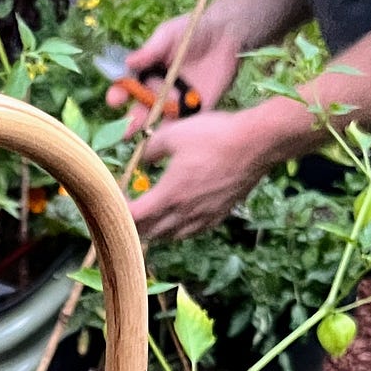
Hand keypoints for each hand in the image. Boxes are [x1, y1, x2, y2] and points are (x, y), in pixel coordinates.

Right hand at [108, 12, 241, 128]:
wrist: (226, 34)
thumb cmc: (192, 30)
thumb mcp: (169, 35)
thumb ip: (151, 50)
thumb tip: (129, 62)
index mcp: (145, 74)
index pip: (126, 88)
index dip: (118, 95)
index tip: (115, 100)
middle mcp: (156, 92)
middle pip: (140, 111)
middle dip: (132, 122)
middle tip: (126, 132)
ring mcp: (175, 103)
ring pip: (160, 122)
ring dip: (152, 133)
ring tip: (147, 141)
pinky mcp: (196, 109)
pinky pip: (184, 125)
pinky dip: (178, 134)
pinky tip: (173, 139)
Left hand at [128, 108, 271, 240]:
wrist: (257, 144)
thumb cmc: (216, 136)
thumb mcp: (174, 134)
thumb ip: (150, 149)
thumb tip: (141, 157)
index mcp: (169, 195)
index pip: (133, 216)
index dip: (119, 212)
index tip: (113, 203)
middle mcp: (184, 213)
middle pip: (149, 232)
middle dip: (133, 225)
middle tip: (125, 214)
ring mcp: (203, 217)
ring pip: (170, 237)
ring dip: (154, 231)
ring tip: (147, 221)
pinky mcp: (219, 216)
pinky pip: (192, 233)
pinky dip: (178, 231)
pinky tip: (178, 222)